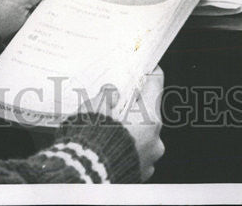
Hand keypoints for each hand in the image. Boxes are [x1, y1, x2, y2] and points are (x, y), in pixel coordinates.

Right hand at [84, 66, 164, 181]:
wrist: (85, 176)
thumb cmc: (91, 140)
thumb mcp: (94, 107)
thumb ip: (107, 95)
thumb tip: (112, 90)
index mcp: (149, 117)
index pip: (156, 84)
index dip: (148, 72)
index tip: (143, 66)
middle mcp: (156, 138)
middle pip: (149, 110)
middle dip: (134, 104)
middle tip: (117, 98)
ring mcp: (150, 157)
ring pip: (144, 133)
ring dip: (130, 128)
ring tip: (109, 125)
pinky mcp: (142, 172)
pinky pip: (138, 152)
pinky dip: (127, 146)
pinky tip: (110, 143)